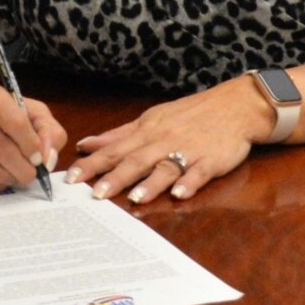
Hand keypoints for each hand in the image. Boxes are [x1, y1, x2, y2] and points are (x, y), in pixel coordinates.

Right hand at [0, 83, 67, 190]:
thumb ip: (50, 132)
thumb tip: (47, 160)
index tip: (38, 157)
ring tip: (19, 172)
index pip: (16, 124)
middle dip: (26, 169)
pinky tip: (4, 173)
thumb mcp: (35, 112)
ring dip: (13, 178)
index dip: (32, 146)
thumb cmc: (7, 112)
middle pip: (4, 151)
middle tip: (33, 172)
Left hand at [65, 78, 275, 204]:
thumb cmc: (188, 115)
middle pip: (135, 159)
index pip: (113, 149)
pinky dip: (190, 182)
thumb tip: (85, 144)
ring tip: (135, 197)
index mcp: (146, 132)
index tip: (71, 177)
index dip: (92, 163)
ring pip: (166, 167)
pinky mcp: (212, 160)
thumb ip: (118, 135)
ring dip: (151, 182)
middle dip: (114, 177)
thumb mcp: (150, 120)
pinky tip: (180, 194)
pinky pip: (200, 172)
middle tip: (95, 194)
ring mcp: (188, 150)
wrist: (234, 106)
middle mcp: (162, 140)